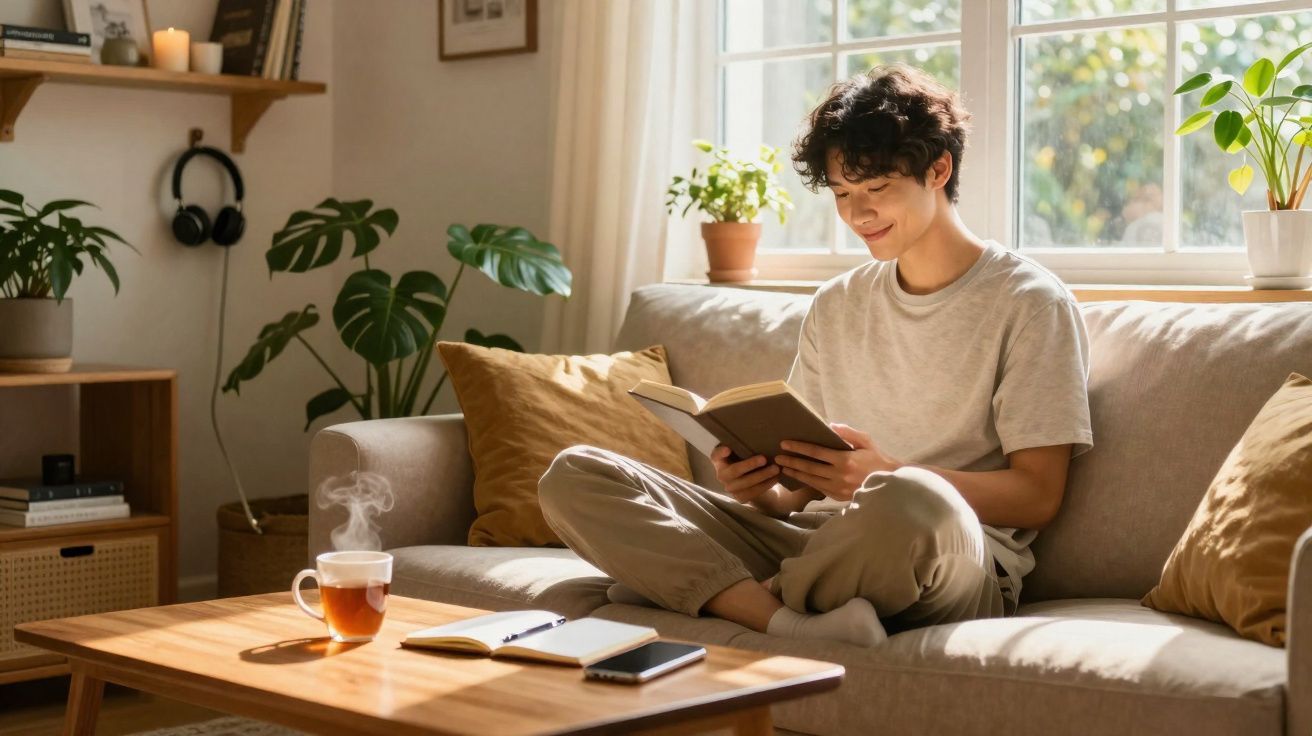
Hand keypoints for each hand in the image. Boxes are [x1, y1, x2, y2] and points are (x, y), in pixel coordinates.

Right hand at [711, 445, 779, 504]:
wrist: (745, 477)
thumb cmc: (741, 457)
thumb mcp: (737, 449)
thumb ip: (739, 444)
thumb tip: (748, 436)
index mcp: (718, 461)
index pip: (716, 455)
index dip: (721, 453)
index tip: (728, 449)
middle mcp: (721, 476)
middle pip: (735, 471)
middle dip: (750, 465)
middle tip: (764, 459)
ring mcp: (730, 488)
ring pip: (746, 484)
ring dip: (762, 477)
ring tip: (775, 469)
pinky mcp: (740, 498)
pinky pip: (753, 493)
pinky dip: (766, 485)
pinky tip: (775, 478)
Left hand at [775, 423, 900, 502]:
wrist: (890, 484)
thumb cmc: (877, 459)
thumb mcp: (866, 441)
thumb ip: (847, 432)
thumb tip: (829, 425)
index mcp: (845, 460)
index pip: (816, 452)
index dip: (799, 447)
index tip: (785, 444)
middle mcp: (839, 475)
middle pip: (809, 467)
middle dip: (791, 462)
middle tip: (777, 457)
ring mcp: (838, 488)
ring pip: (811, 480)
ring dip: (795, 474)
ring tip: (783, 469)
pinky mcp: (838, 496)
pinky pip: (819, 489)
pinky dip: (807, 483)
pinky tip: (799, 478)